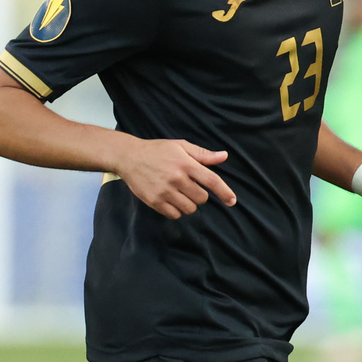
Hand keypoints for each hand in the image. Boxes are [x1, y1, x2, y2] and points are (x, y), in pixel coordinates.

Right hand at [114, 137, 236, 218]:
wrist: (129, 157)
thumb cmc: (157, 150)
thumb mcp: (180, 146)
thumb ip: (203, 154)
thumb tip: (224, 156)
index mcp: (186, 163)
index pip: (211, 181)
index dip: (224, 192)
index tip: (232, 201)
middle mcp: (177, 178)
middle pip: (202, 198)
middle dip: (200, 195)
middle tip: (189, 187)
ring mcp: (165, 191)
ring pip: (190, 209)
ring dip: (189, 204)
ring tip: (179, 193)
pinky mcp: (155, 201)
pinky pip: (175, 215)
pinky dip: (177, 210)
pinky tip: (171, 200)